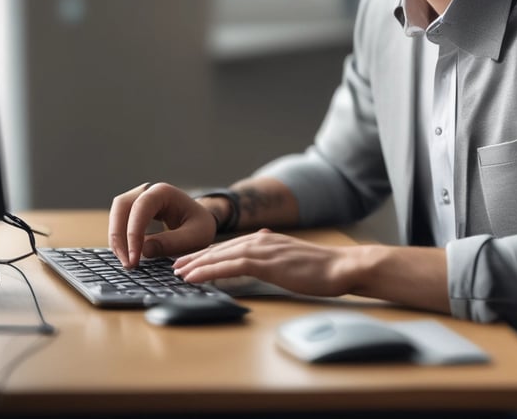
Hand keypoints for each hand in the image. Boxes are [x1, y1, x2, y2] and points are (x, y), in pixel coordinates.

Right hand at [109, 182, 216, 267]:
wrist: (200, 222)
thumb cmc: (200, 226)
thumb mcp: (196, 236)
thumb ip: (173, 242)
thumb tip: (143, 250)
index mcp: (164, 192)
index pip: (141, 207)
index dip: (134, 232)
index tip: (135, 257)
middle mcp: (148, 192)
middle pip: (121, 207)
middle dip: (119, 236)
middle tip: (127, 263)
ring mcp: (138, 200)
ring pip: (116, 214)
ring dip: (117, 239)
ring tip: (128, 263)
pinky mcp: (133, 212)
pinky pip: (119, 222)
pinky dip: (120, 240)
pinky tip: (128, 257)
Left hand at [173, 229, 355, 297]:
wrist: (341, 267)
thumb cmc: (321, 267)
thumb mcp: (292, 256)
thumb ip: (276, 251)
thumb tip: (265, 244)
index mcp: (267, 239)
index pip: (229, 247)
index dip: (208, 254)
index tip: (190, 261)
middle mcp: (262, 240)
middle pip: (220, 249)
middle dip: (196, 257)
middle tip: (175, 265)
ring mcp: (264, 249)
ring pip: (221, 256)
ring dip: (197, 263)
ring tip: (178, 272)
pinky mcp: (267, 262)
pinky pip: (231, 266)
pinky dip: (210, 270)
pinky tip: (195, 276)